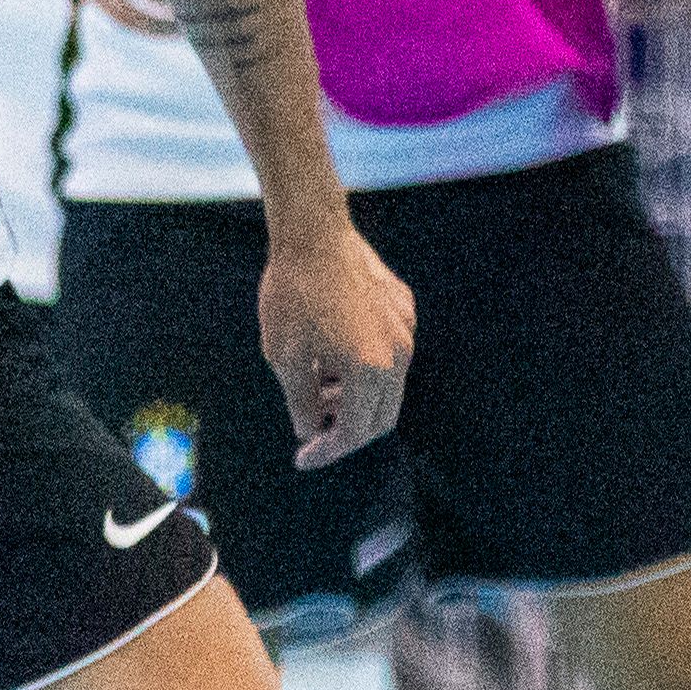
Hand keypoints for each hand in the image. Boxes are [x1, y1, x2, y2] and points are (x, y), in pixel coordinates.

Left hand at [260, 216, 414, 468]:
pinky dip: (366, 365)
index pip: (354, 432)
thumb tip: (310, 431)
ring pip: (388, 383)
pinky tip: (334, 353)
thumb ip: (301, 404)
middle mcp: (398, 353)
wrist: (312, 232)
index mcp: (370, 370)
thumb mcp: (285, 358)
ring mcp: (405, 327)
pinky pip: (390, 350)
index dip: (327, 451)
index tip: (303, 457)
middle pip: (381, 415)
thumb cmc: (292, 294)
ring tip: (319, 389)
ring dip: (356, 397)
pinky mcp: (403, 305)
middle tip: (314, 430)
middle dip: (346, 430)